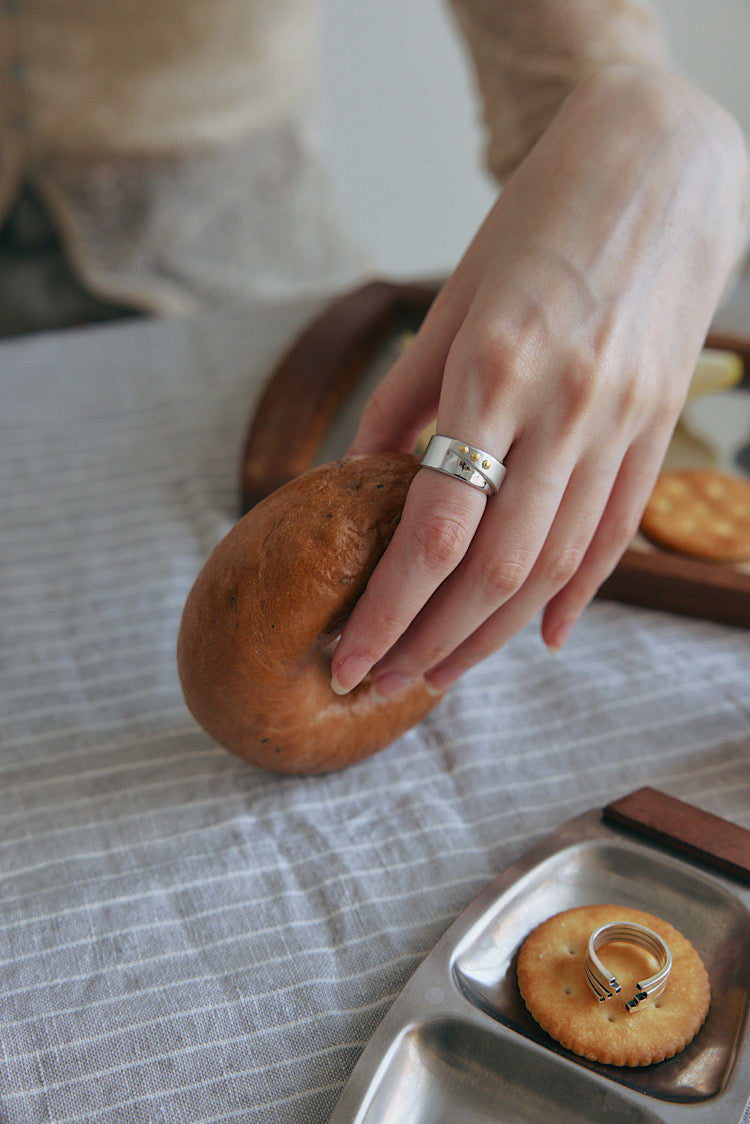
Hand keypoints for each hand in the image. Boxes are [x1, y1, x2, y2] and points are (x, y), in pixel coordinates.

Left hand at [331, 63, 747, 698]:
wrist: (662, 163)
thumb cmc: (540, 219)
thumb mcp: (455, 297)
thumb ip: (406, 394)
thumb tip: (360, 473)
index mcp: (496, 369)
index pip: (434, 529)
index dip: (387, 609)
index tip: (347, 655)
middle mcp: (565, 409)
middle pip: (493, 569)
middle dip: (429, 643)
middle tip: (380, 684)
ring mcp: (621, 425)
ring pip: (557, 567)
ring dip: (493, 635)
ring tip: (441, 673)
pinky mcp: (657, 430)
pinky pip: (616, 532)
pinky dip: (578, 594)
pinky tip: (543, 637)